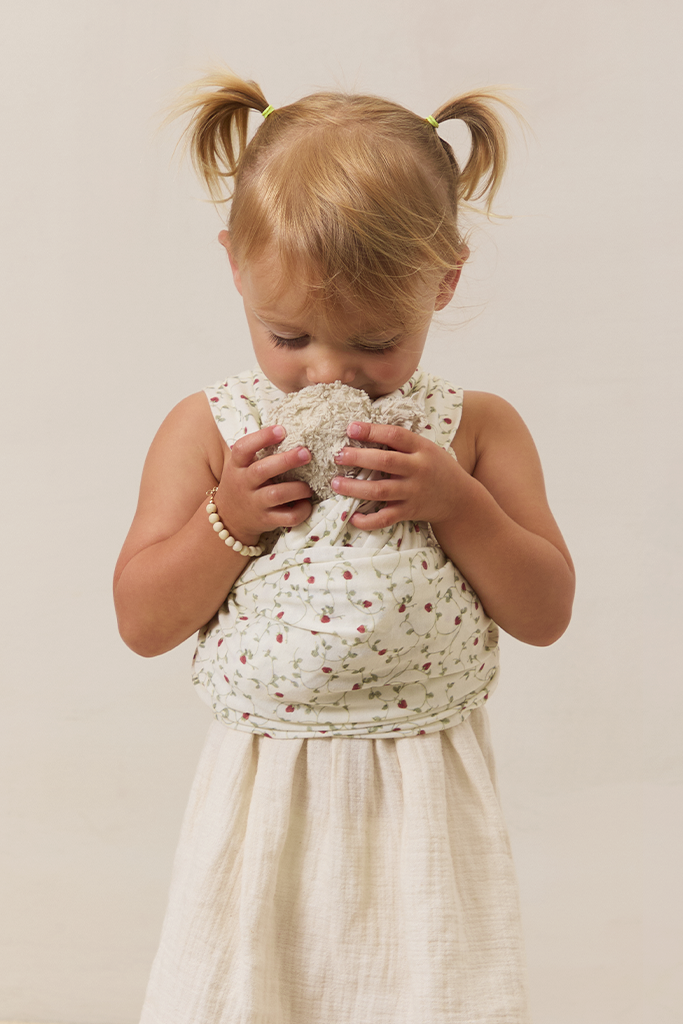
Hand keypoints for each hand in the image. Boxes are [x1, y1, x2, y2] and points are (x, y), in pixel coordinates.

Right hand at [214, 425, 312, 542]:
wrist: (228, 519)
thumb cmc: (242, 483)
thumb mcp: (241, 465)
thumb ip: (258, 450)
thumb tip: (288, 426)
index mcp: (237, 466)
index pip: (243, 448)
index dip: (262, 437)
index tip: (281, 429)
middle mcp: (244, 483)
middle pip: (263, 470)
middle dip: (286, 460)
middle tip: (306, 453)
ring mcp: (255, 503)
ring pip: (277, 494)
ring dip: (298, 488)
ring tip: (309, 486)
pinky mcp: (266, 520)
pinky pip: (287, 517)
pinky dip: (302, 511)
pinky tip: (306, 503)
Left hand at [330, 421, 462, 530]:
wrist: (459, 499)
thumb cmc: (436, 468)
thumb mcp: (426, 448)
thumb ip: (401, 442)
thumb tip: (365, 431)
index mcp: (422, 448)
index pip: (395, 435)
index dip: (372, 430)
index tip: (351, 428)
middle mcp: (418, 470)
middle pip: (385, 461)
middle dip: (358, 458)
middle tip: (338, 455)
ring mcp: (413, 492)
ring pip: (380, 491)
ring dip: (355, 488)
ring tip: (335, 483)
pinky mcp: (409, 512)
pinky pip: (386, 518)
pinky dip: (369, 520)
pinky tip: (353, 517)